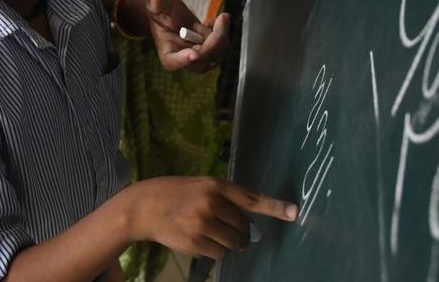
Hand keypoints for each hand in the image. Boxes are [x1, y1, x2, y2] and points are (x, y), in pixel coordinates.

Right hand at [126, 176, 297, 259]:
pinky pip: (219, 254)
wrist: (143, 206)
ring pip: (233, 243)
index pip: (251, 198)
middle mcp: (211, 203)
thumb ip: (225, 199)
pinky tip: (199, 240)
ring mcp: (202, 223)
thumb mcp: (200, 186)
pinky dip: (215, 251)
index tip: (294, 212)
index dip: (275, 207)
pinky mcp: (195, 241)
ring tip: (208, 232)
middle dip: (239, 232)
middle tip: (222, 227)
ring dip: (227, 243)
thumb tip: (249, 225)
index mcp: (215, 185)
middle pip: (244, 228)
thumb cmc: (174, 194)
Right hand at [146, 0, 231, 72]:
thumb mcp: (157, 5)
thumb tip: (155, 0)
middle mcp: (185, 61)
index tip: (194, 55)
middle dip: (215, 40)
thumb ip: (157, 4)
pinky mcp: (211, 53)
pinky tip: (214, 21)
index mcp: (167, 54)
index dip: (183, 60)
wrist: (173, 16)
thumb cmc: (163, 13)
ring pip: (218, 53)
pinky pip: (223, 47)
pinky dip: (223, 32)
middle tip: (222, 18)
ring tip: (218, 17)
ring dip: (221, 33)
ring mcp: (200, 59)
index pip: (173, 62)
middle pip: (203, 59)